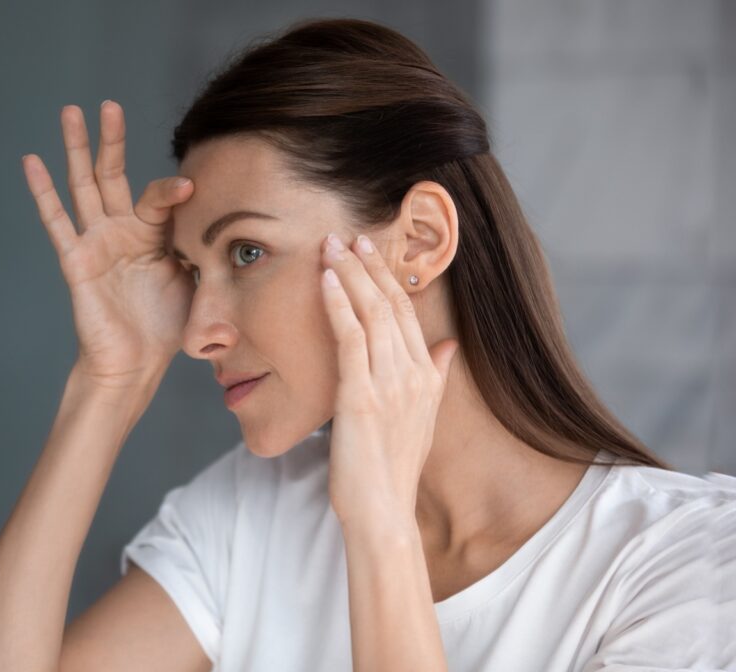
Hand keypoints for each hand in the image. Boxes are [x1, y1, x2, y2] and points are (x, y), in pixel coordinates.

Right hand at [23, 102, 194, 389]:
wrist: (136, 363)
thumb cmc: (166, 327)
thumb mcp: (197, 281)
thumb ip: (205, 250)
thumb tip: (234, 229)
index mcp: (153, 235)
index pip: (159, 197)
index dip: (173, 191)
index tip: (192, 188)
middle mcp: (122, 231)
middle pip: (113, 175)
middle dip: (111, 140)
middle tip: (108, 105)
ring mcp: (97, 242)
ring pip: (83, 186)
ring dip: (76, 149)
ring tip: (70, 112)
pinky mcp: (76, 260)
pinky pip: (57, 221)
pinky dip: (43, 192)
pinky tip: (32, 161)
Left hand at [319, 233, 457, 528]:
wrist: (383, 510)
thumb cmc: (393, 468)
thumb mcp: (423, 418)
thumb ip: (437, 376)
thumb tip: (449, 345)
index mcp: (427, 376)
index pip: (406, 312)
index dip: (387, 277)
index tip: (369, 250)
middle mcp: (413, 374)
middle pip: (390, 304)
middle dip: (367, 266)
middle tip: (347, 235)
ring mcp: (388, 383)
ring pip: (370, 313)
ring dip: (349, 274)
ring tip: (331, 246)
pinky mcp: (361, 396)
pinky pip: (349, 338)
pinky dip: (338, 304)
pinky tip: (326, 280)